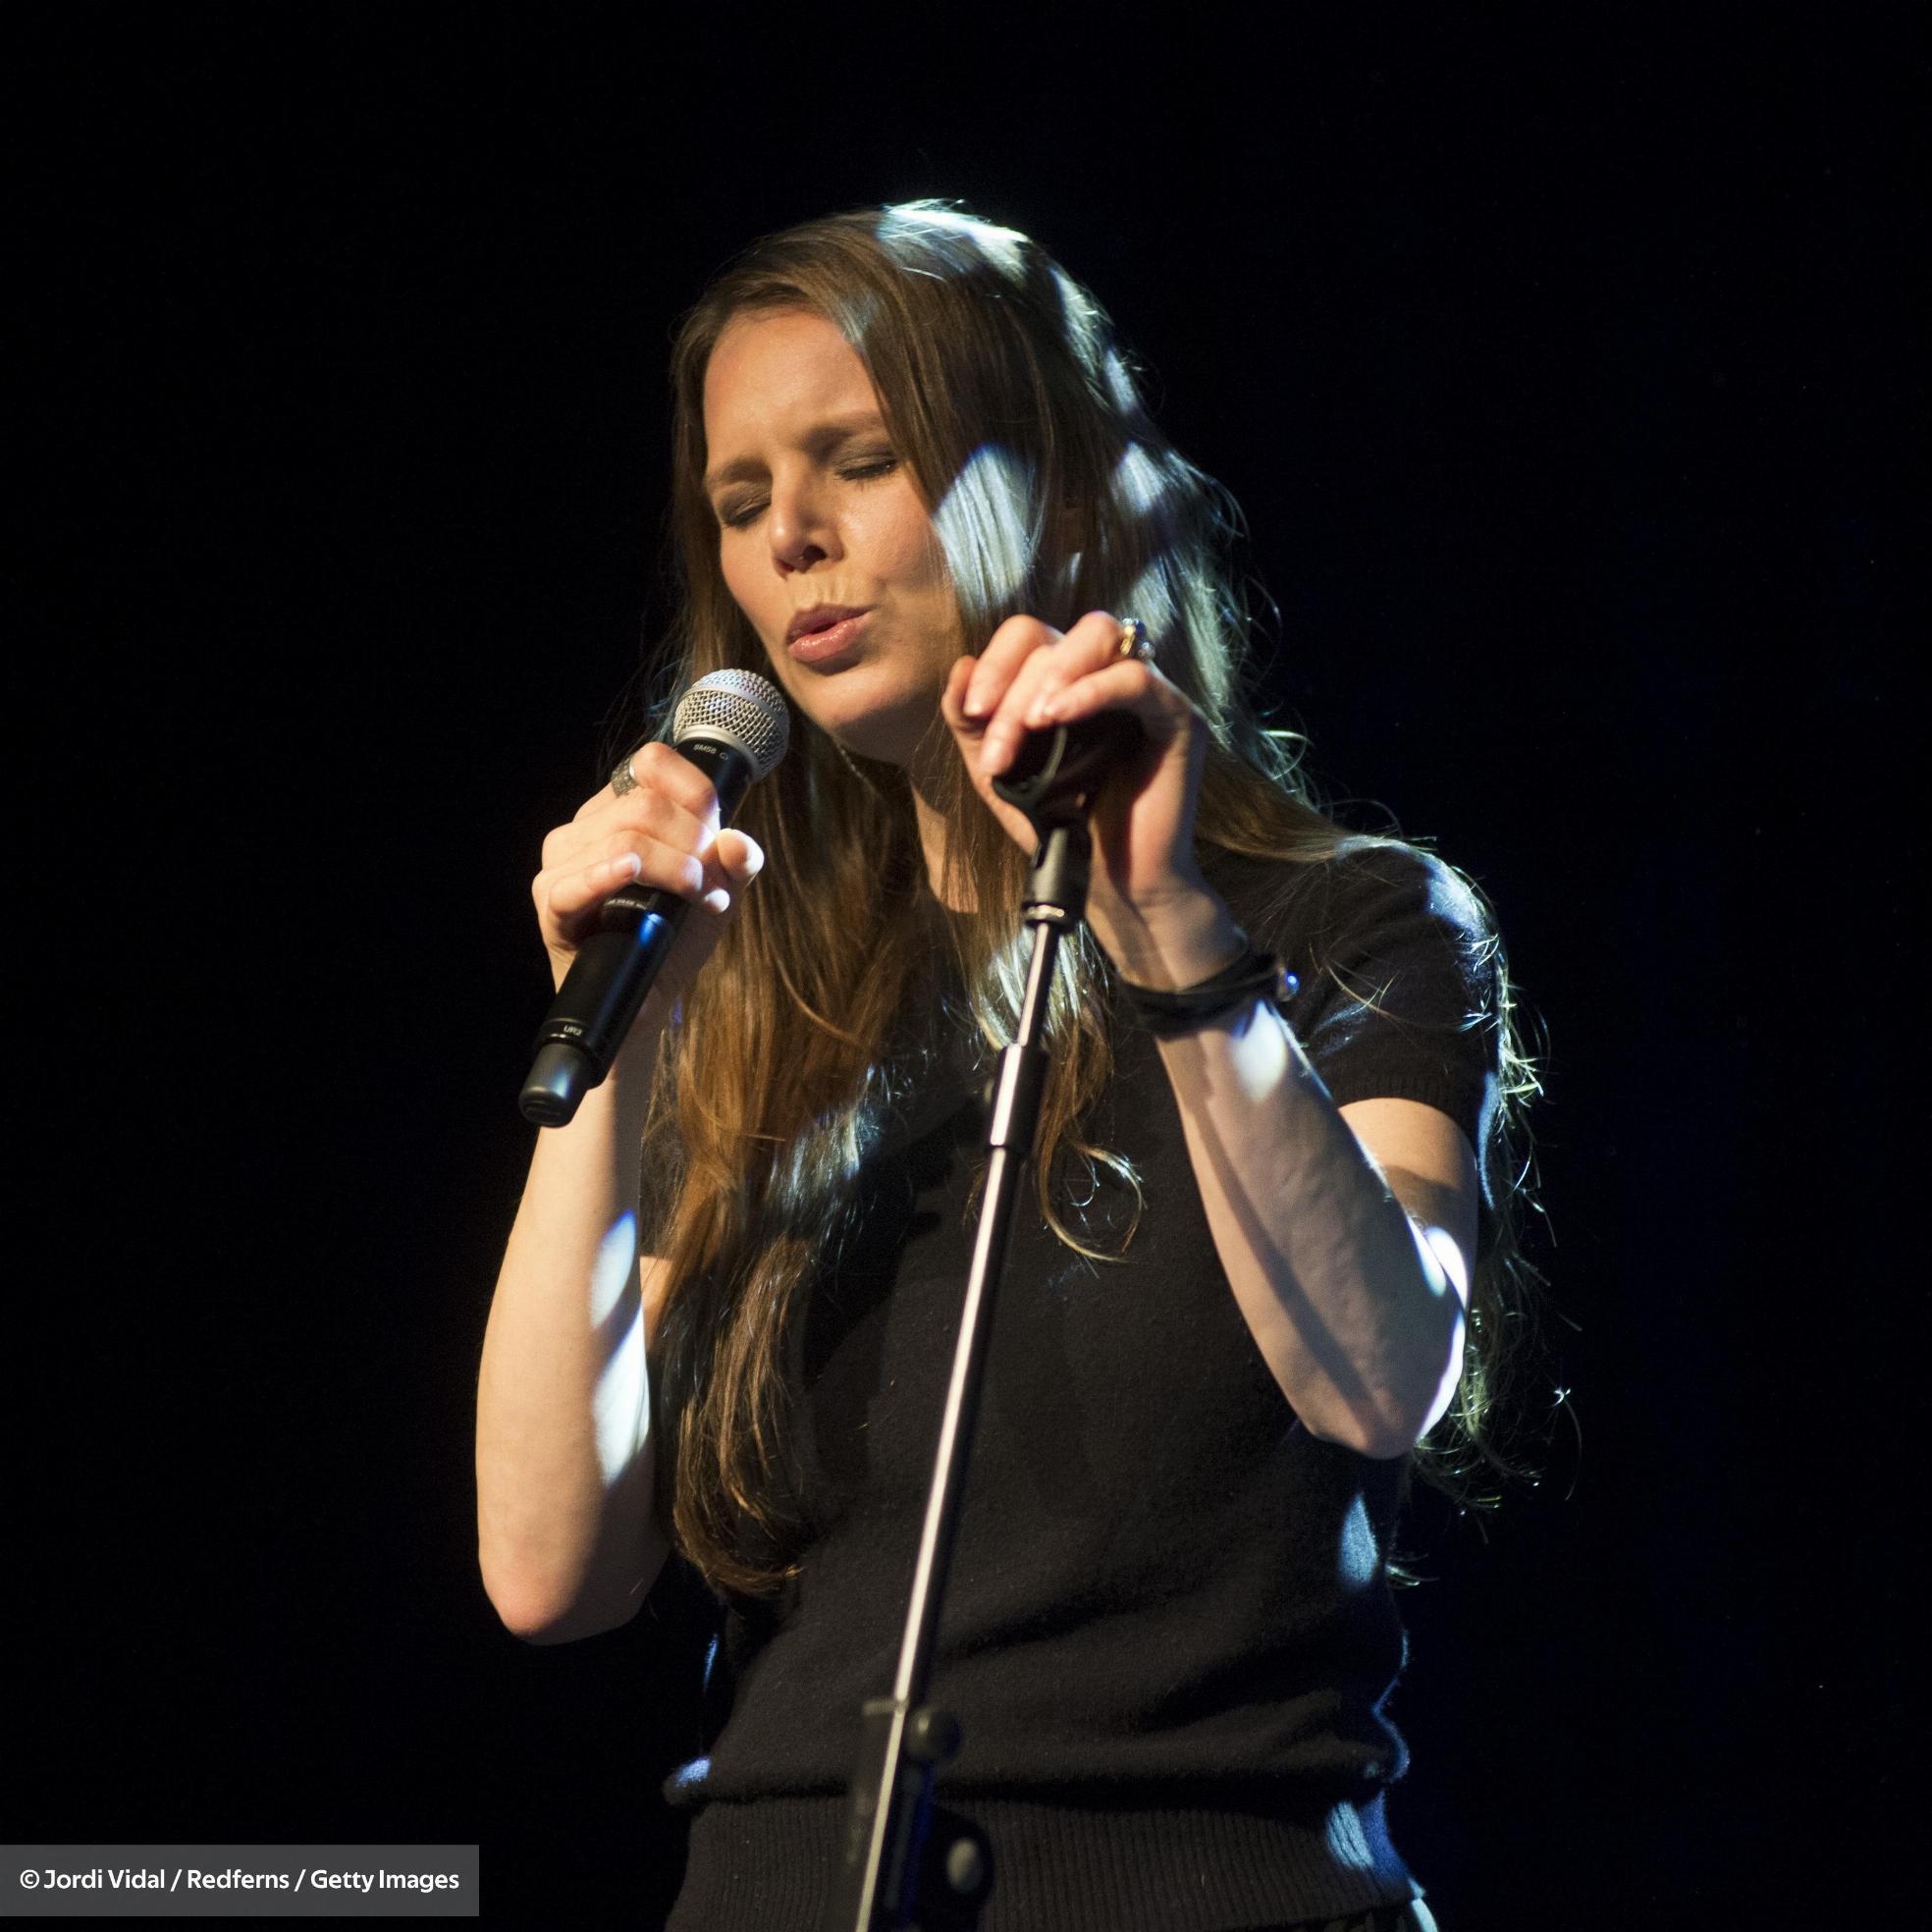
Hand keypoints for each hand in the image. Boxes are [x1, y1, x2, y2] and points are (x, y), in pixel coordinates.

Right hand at [532, 740, 764, 1022]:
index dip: (694, 792)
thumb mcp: (718, 891)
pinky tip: (630, 874)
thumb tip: (738, 842)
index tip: (716, 830)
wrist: (647, 997)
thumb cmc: (674, 935)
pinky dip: (607, 875)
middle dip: (692, 842)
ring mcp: (563, 863)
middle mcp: (586, 828)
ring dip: (674, 870)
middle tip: (713, 882)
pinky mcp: (552, 903)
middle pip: (645, 806)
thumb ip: (737, 862)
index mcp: (621, 809)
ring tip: (700, 899)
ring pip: (623, 840)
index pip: (651, 763)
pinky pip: (574, 880)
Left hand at [938, 610, 1230, 974]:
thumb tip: (959, 666)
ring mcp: (1147, 692)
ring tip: (1033, 724)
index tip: (973, 712)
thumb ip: (971, 724)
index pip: (1031, 638)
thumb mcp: (999, 774)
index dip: (996, 663)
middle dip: (1015, 685)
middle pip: (1058, 635)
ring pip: (1099, 635)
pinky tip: (1059, 718)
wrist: (1108, 885)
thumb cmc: (1060, 828)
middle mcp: (1108, 677)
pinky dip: (1093, 689)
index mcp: (1068, 682)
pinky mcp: (1176, 717)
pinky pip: (1137, 679)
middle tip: (1000, 748)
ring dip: (1054, 675)